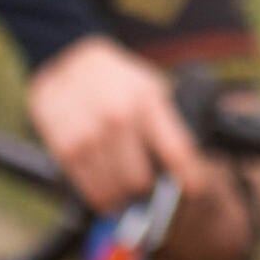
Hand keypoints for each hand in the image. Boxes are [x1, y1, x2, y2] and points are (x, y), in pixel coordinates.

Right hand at [26, 36, 209, 212]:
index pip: (176, 152)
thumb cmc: (118, 79)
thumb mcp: (149, 87)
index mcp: (147, 101)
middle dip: (151, 191)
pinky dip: (103, 198)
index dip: (189, 178)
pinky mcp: (66, 149)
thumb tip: (187, 164)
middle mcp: (118, 118)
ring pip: (116, 191)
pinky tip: (109, 192)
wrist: (68, 61)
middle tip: (152, 189)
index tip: (193, 191)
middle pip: (142, 181)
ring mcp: (90, 135)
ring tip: (129, 190)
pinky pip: (90, 190)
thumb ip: (167, 123)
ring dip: (126, 197)